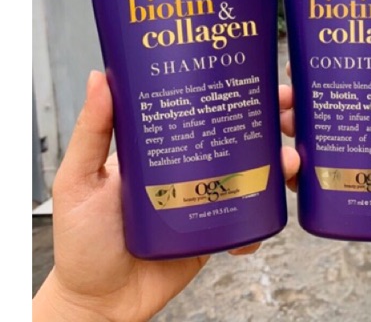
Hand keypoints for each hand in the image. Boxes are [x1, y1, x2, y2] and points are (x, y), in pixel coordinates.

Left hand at [32, 71, 300, 321]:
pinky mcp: (217, 231)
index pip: (204, 106)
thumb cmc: (83, 240)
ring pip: (254, 172)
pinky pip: (250, 220)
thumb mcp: (79, 179)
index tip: (259, 71)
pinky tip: (272, 212)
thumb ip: (91, 132)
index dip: (234, 87)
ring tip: (291, 160)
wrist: (100, 303)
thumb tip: (101, 75)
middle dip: (272, 119)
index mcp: (165, 144)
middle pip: (239, 134)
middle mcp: (191, 165)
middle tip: (291, 109)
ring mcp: (207, 197)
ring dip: (280, 162)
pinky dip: (266, 216)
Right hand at [280, 48, 370, 321]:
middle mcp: (369, 139)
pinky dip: (297, 178)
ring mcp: (358, 170)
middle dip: (294, 104)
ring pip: (312, 148)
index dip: (322, 73)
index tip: (302, 60)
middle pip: (322, 115)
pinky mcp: (353, 201)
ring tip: (287, 133)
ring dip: (289, 138)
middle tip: (285, 100)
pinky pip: (317, 188)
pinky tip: (291, 170)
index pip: (351, 87)